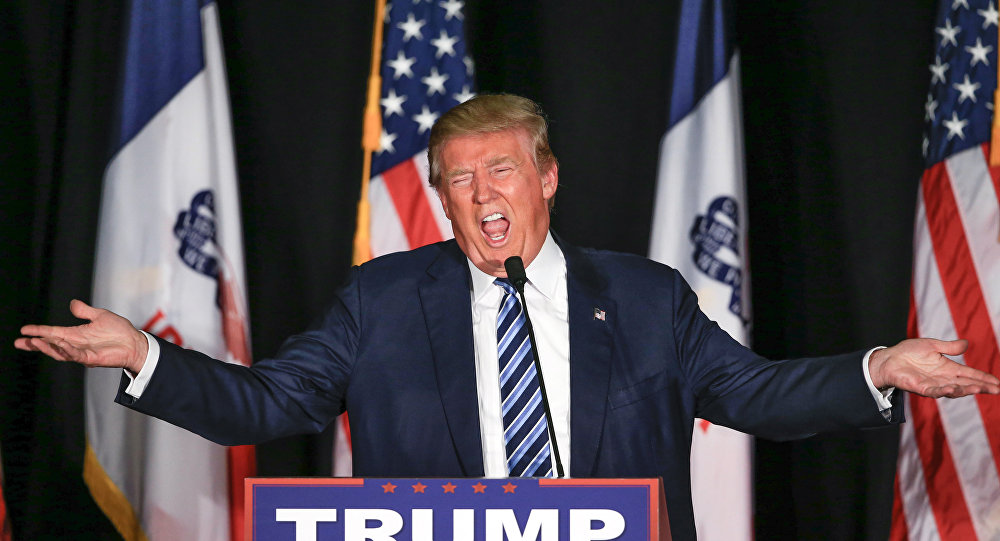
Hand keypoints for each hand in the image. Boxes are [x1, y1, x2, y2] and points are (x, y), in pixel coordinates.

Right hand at [15, 299, 147, 373]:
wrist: (135, 343)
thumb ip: (85, 311)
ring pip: (60, 352)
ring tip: (35, 342)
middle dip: (35, 344)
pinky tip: (59, 343)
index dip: (38, 331)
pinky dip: (66, 350)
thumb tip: (72, 303)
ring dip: (47, 347)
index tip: (24, 330)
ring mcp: (82, 353)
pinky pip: (75, 356)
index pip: (53, 332)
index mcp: (76, 334)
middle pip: (51, 345)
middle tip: (20, 342)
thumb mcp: (100, 316)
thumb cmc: (120, 330)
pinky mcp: (91, 359)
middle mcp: (76, 344)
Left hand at [869, 338, 999, 397]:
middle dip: (981, 387)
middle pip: (966, 384)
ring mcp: (933, 384)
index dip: (984, 378)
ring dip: (966, 390)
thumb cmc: (909, 352)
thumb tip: (967, 344)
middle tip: (996, 389)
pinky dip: (944, 391)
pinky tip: (953, 389)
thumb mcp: (932, 346)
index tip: (998, 383)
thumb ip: (949, 347)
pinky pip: (935, 391)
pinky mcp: (921, 388)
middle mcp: (943, 378)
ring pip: (954, 389)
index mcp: (948, 368)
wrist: (889, 358)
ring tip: (980, 389)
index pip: (970, 374)